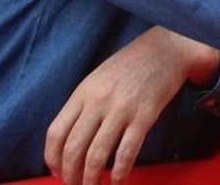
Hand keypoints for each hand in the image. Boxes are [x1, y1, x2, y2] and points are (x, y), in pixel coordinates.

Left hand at [45, 27, 219, 184]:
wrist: (166, 49)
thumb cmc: (131, 65)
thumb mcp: (98, 79)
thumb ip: (84, 105)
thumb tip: (71, 139)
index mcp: (83, 92)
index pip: (56, 133)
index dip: (52, 160)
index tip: (57, 173)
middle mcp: (98, 101)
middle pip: (73, 149)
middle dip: (70, 176)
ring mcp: (121, 109)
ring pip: (97, 156)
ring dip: (91, 180)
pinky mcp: (144, 116)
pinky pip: (126, 153)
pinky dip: (119, 174)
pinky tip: (118, 183)